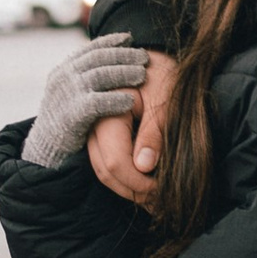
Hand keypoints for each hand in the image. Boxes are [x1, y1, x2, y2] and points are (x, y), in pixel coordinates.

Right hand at [22, 35, 153, 172]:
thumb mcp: (72, 94)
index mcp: (64, 70)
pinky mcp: (71, 116)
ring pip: (99, 76)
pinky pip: (96, 103)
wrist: (46, 153)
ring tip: (142, 75)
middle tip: (144, 57)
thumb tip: (114, 63)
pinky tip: (131, 100)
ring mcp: (66, 95)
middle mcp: (63, 78)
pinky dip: (115, 100)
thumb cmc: (66, 122)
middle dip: (123, 55)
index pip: (91, 49)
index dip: (112, 42)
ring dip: (124, 73)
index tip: (130, 39)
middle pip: (98, 58)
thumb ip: (88, 79)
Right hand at [87, 47, 173, 198]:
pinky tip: (143, 178)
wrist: (155, 55)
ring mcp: (90, 124)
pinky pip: (103, 158)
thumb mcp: (166, 101)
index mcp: (106, 109)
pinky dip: (123, 172)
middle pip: (105, 170)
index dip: (139, 185)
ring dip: (128, 186)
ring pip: (101, 168)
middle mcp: (91, 119)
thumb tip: (143, 166)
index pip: (115, 162)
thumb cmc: (164, 73)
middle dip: (133, 191)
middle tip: (161, 202)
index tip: (162, 194)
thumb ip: (155, 132)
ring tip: (155, 196)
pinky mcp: (95, 129)